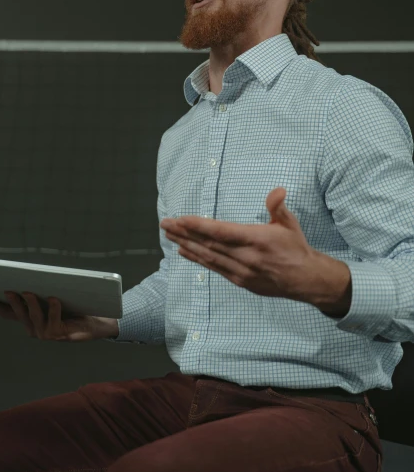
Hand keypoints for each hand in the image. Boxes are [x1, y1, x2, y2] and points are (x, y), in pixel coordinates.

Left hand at [160, 187, 323, 303]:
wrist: (306, 280)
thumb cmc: (295, 248)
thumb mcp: (289, 224)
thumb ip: (278, 207)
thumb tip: (278, 190)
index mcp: (257, 240)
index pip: (222, 232)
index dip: (200, 226)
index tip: (181, 219)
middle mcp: (246, 257)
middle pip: (209, 244)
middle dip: (185, 233)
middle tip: (165, 223)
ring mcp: (241, 271)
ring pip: (208, 257)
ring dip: (186, 244)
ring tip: (169, 235)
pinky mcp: (240, 281)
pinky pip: (214, 268)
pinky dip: (197, 259)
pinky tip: (183, 251)